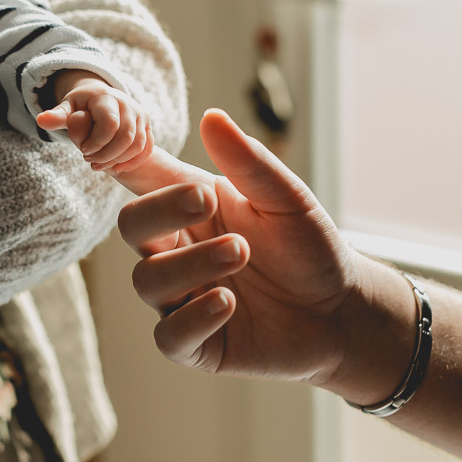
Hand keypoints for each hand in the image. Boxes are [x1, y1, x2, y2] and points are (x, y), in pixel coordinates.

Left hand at [37, 70, 152, 171]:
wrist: (99, 99)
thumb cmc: (80, 107)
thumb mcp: (67, 109)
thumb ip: (57, 116)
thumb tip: (41, 120)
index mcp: (105, 97)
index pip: (109, 125)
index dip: (96, 143)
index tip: (82, 150)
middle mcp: (127, 103)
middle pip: (125, 137)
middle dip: (106, 155)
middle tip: (89, 161)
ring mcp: (139, 114)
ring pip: (137, 145)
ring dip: (118, 160)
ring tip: (100, 165)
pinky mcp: (146, 126)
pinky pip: (146, 148)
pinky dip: (133, 162)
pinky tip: (117, 168)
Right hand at [111, 108, 358, 383]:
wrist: (344, 310)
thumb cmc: (309, 247)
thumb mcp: (286, 199)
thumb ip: (247, 162)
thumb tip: (212, 116)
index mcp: (189, 209)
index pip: (141, 180)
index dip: (122, 162)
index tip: (117, 145)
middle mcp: (176, 251)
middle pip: (131, 226)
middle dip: (161, 211)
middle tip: (205, 201)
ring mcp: (182, 298)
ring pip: (148, 281)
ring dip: (190, 263)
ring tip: (241, 251)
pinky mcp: (196, 344)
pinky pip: (169, 336)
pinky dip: (193, 317)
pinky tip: (227, 302)